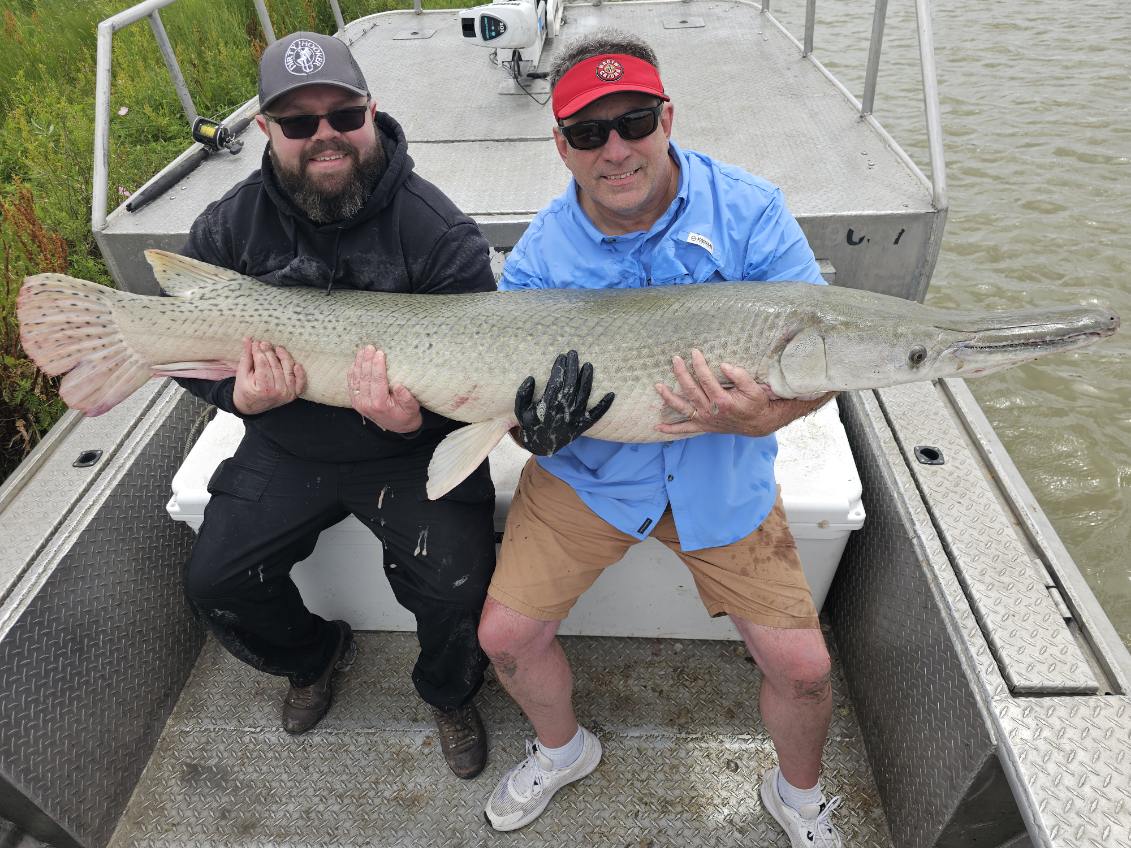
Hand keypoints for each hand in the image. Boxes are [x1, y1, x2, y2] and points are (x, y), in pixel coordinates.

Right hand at [232, 337, 305, 414]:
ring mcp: (287, 394)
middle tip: (265, 343)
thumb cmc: (245, 389)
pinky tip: (296, 364)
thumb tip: (248, 339)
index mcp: (262, 389)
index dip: (259, 351)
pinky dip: (300, 374)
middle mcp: (277, 392)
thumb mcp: (242, 374)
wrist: (251, 407)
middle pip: (275, 366)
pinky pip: (300, 382)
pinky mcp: (293, 394)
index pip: (262, 364)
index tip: (256, 343)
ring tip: (278, 348)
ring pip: (288, 370)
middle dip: (269, 352)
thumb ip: (246, 356)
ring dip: (284, 357)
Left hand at [348, 345, 422, 432]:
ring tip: (363, 350)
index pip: (377, 380)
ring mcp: (358, 402)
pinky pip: (351, 384)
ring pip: (356, 379)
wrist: (398, 427)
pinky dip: (353, 371)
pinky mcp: (355, 401)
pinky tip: (356, 361)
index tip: (380, 353)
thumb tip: (399, 386)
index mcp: (379, 404)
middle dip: (367, 360)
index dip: (377, 365)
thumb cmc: (406, 415)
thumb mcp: (412, 408)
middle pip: (365, 377)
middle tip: (370, 347)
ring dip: (359, 363)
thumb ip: (406, 398)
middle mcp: (366, 404)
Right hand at [514, 350, 614, 454]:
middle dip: (573, 368)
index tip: (561, 357)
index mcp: (548, 407)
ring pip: (584, 395)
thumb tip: (531, 378)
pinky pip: (596, 415)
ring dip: (587, 379)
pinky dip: (604, 405)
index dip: (559, 369)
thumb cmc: (531, 424)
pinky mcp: (583, 425)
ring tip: (588, 365)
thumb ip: (522, 394)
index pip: (556, 383)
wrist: (541, 446)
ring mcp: (575, 419)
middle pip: (572, 385)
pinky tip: (612, 394)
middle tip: (573, 353)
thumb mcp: (520, 411)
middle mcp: (564, 412)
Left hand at [654, 348, 788, 437]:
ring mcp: (705, 420)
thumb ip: (740, 376)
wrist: (758, 423)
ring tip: (658, 386)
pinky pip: (685, 429)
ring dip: (669, 397)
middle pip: (690, 390)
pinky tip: (658, 427)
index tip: (694, 352)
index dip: (698, 364)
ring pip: (683, 408)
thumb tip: (724, 366)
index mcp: (722, 400)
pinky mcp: (703, 426)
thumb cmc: (756, 403)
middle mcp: (710, 411)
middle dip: (681, 373)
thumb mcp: (754, 388)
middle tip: (675, 359)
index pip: (705, 379)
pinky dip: (671, 430)